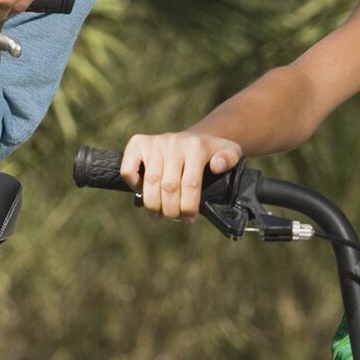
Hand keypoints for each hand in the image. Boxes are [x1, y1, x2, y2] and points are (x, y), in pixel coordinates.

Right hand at [120, 131, 243, 221]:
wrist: (192, 140)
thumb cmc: (210, 154)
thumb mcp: (229, 152)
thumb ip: (230, 158)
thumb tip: (217, 165)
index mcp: (196, 146)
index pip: (190, 184)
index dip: (188, 207)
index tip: (189, 219)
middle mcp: (174, 142)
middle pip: (169, 187)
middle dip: (171, 210)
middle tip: (174, 218)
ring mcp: (155, 142)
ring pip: (150, 182)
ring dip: (154, 205)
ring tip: (159, 214)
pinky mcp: (138, 144)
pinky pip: (129, 170)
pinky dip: (133, 186)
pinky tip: (144, 192)